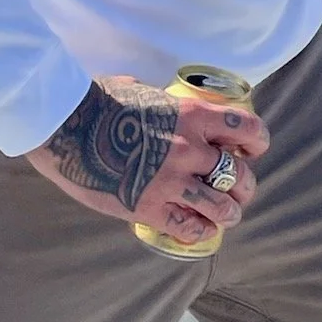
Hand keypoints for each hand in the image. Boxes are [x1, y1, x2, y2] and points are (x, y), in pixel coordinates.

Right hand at [27, 76, 269, 246]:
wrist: (66, 125)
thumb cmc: (98, 100)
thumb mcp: (142, 89)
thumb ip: (162, 101)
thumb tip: (160, 102)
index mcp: (192, 114)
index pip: (247, 128)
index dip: (256, 142)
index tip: (251, 149)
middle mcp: (191, 148)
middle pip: (240, 175)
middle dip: (243, 186)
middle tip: (236, 190)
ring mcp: (172, 181)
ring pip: (222, 207)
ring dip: (228, 214)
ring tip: (225, 217)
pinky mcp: (150, 208)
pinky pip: (189, 228)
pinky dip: (199, 232)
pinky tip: (198, 229)